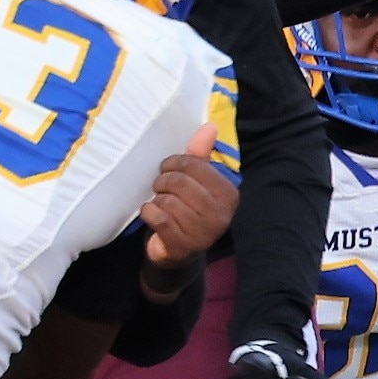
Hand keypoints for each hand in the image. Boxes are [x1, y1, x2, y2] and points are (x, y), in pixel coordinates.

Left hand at [139, 123, 232, 268]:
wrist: (179, 252)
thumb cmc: (187, 209)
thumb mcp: (195, 182)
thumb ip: (201, 155)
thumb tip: (209, 125)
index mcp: (228, 194)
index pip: (194, 165)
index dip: (173, 164)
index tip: (168, 170)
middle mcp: (221, 213)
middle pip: (178, 182)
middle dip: (162, 183)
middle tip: (161, 189)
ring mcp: (203, 231)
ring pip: (166, 200)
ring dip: (156, 200)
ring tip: (160, 205)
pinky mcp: (183, 244)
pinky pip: (157, 216)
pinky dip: (149, 213)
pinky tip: (154, 216)